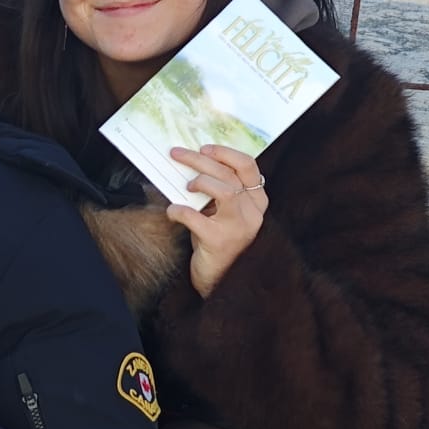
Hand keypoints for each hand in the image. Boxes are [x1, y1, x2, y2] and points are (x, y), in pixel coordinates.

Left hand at [166, 145, 267, 298]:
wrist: (221, 280)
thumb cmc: (218, 240)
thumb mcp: (223, 213)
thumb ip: (217, 191)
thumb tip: (189, 163)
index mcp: (256, 202)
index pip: (248, 167)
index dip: (226, 153)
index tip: (204, 148)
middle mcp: (253, 213)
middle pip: (229, 175)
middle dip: (200, 160)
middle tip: (177, 153)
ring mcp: (239, 228)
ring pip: (225, 190)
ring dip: (201, 182)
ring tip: (186, 187)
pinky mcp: (220, 242)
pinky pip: (197, 218)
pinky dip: (180, 211)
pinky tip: (172, 212)